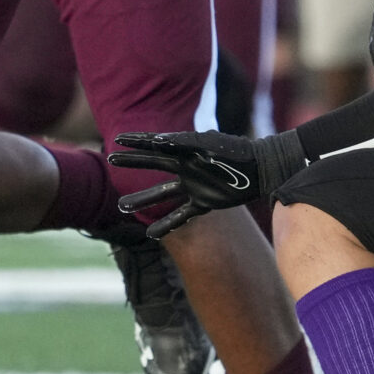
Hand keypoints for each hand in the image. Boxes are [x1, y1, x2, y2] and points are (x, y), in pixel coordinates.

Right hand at [108, 129, 307, 240]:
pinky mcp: (205, 202)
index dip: (136, 142)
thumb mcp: (208, 145)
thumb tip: (157, 142)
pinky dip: (167, 224)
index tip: (116, 140)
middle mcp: (187, 167)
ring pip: (162, 194)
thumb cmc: (237, 152)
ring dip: (143, 200)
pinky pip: (182, 215)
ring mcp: (194, 185)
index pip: (155, 144)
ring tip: (122, 206)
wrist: (262, 169)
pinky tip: (150, 233)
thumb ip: (183, 144)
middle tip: (111, 162)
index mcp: (186, 150)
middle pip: (153, 165)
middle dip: (133, 163)